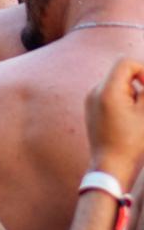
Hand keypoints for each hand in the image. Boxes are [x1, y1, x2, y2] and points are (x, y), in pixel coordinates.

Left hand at [86, 57, 143, 185]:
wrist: (110, 167)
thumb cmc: (132, 143)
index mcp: (107, 90)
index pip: (125, 62)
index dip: (143, 70)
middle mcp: (94, 91)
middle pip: (121, 72)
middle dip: (139, 83)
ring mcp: (90, 99)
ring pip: (117, 84)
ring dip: (133, 93)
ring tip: (138, 116)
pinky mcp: (91, 108)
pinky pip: (110, 94)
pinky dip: (123, 100)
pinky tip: (129, 119)